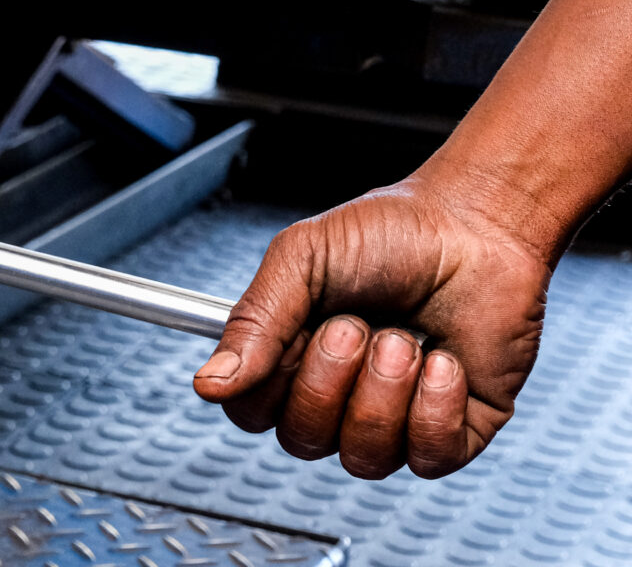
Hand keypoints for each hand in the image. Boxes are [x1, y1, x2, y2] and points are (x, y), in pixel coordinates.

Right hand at [194, 176, 550, 478]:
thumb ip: (254, 321)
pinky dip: (435, 407)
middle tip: (357, 324)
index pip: (249, 410)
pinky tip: (444, 362)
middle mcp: (338, 397)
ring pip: (363, 455)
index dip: (263, 385)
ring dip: (385, 390)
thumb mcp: (302, 259)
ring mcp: (395, 420)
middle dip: (330, 378)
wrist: (477, 226)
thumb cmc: (391, 233)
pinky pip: (427, 458)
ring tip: (406, 337)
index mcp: (290, 356)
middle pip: (301, 438)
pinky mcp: (455, 432)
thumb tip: (207, 384)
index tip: (290, 339)